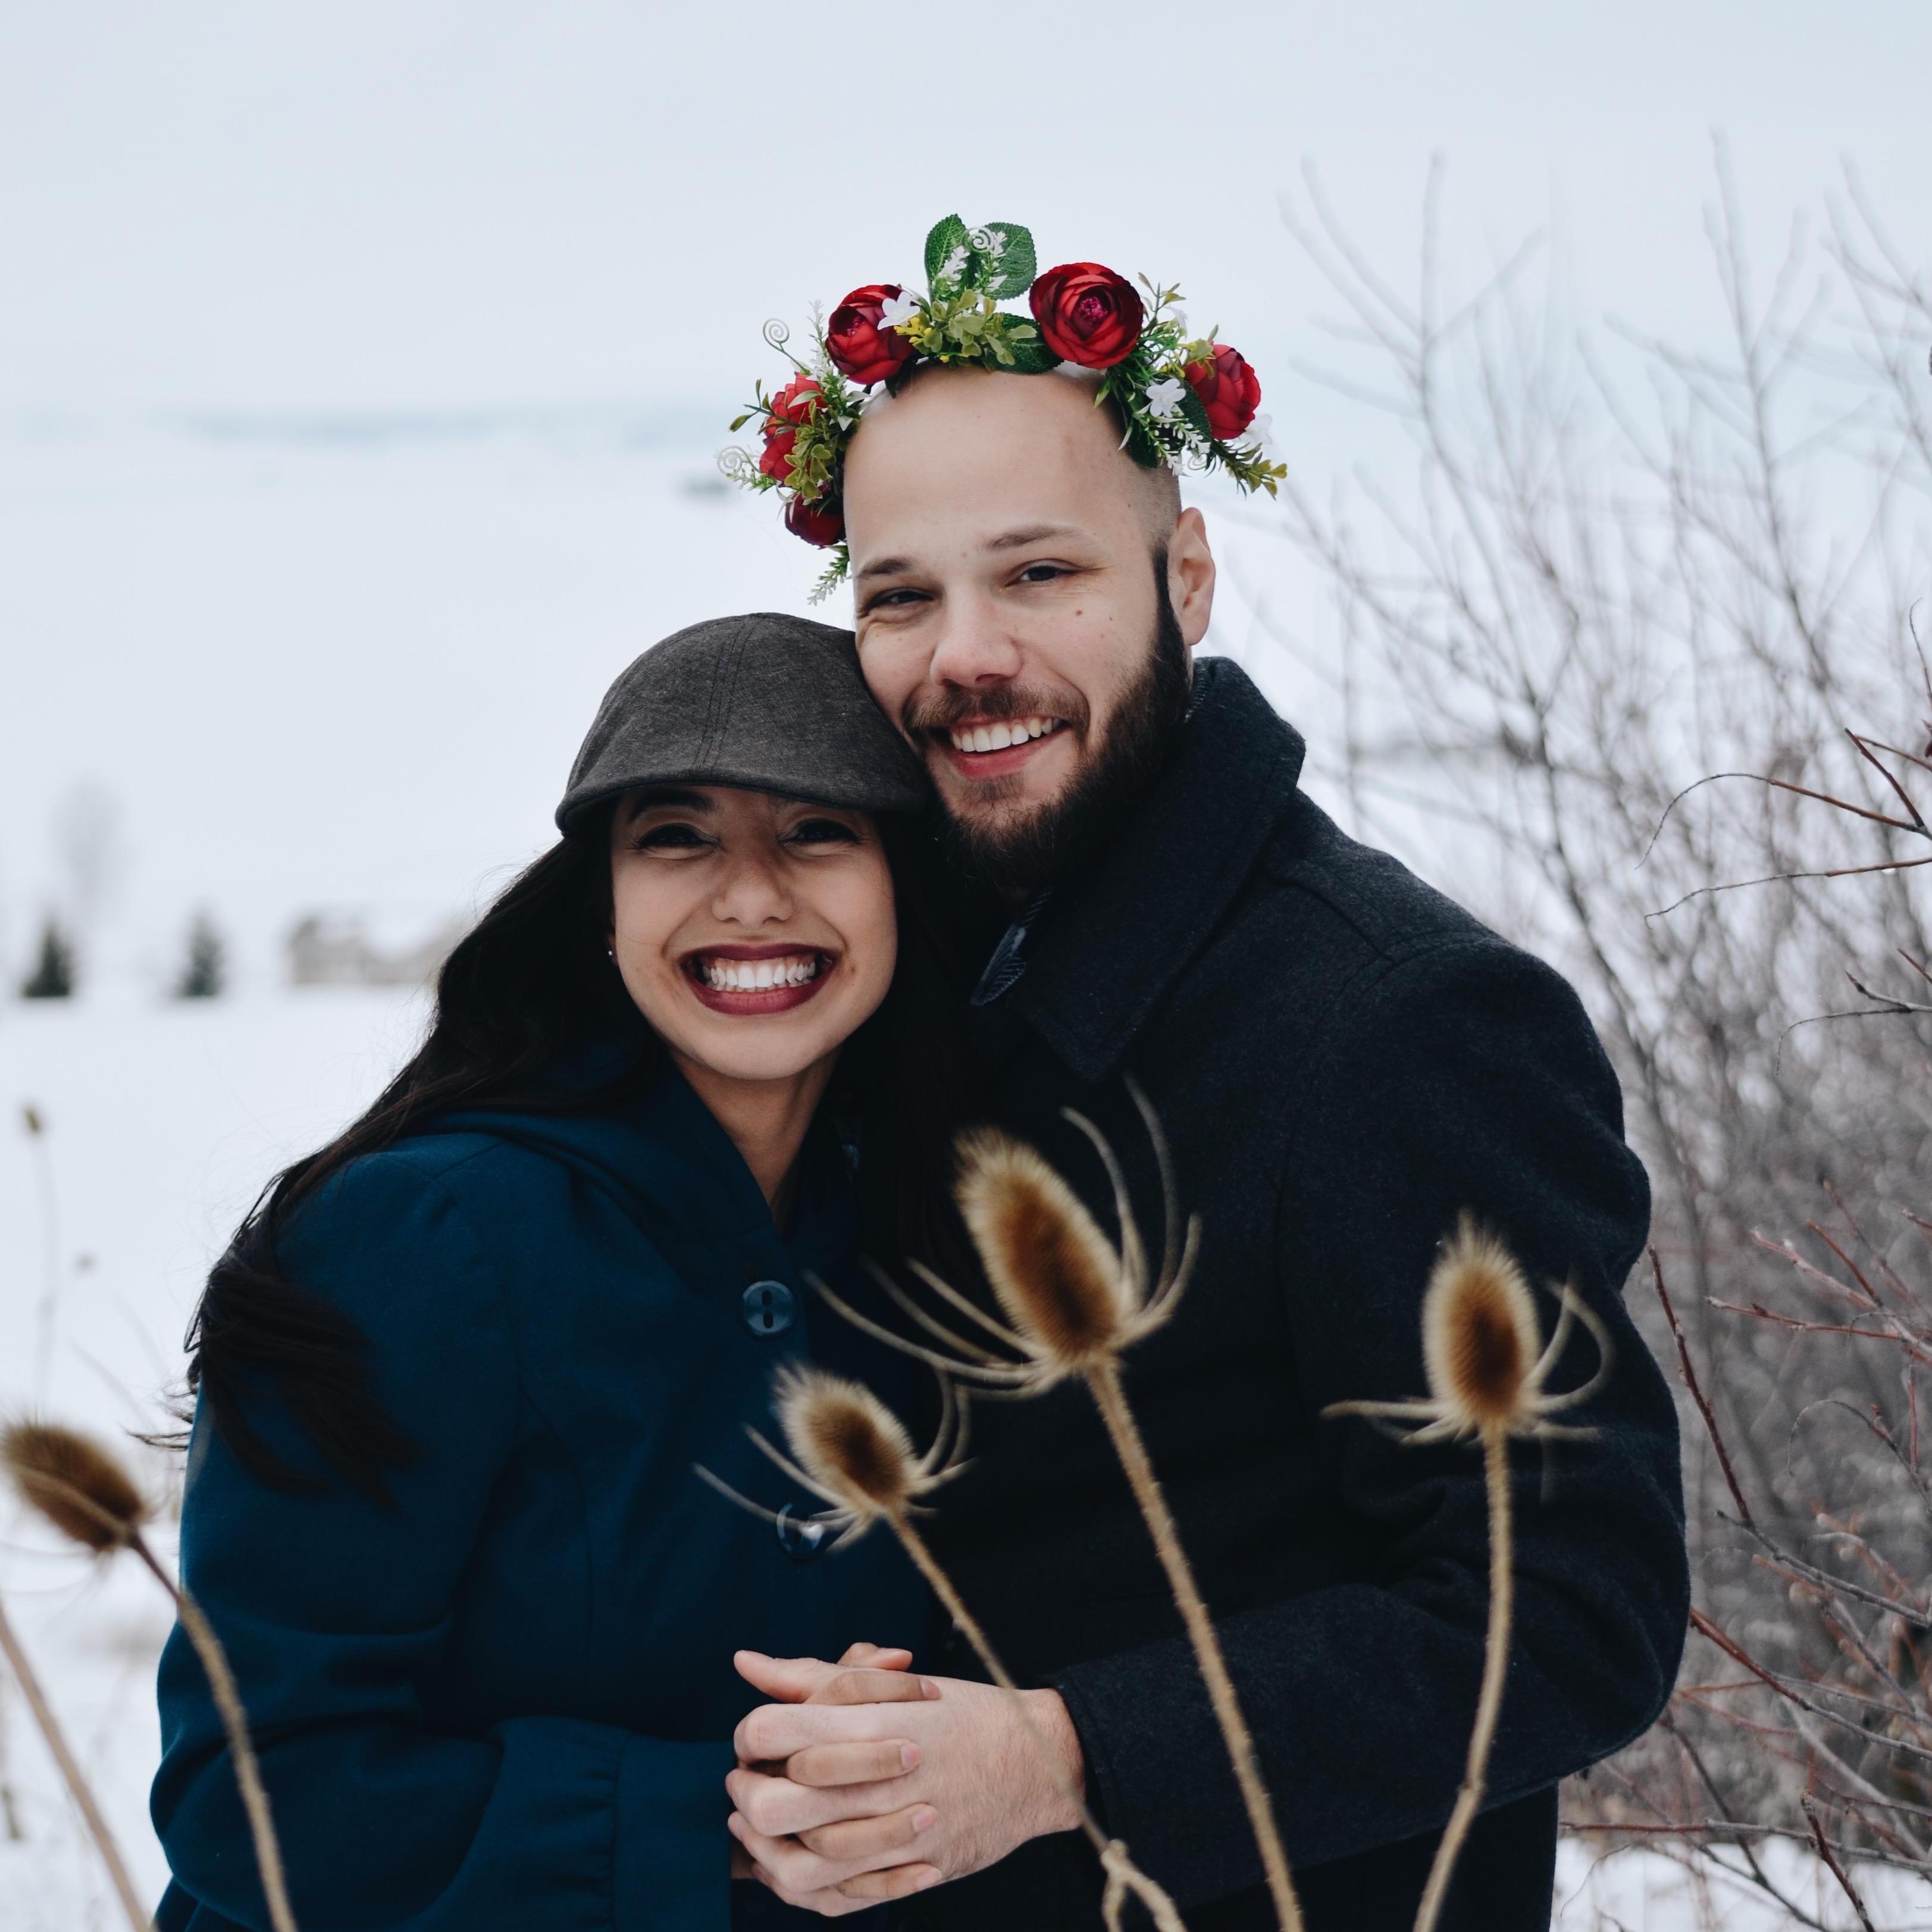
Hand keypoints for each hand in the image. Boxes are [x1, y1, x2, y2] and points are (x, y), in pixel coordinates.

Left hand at [729, 1653, 1084, 1910]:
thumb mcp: (889, 1681)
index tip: (752, 1740)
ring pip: (803, 1864)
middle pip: (775, 1804)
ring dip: (768, 1852)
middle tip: (747, 1785)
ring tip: (763, 1830)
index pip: (773, 1730)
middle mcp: (880, 1779)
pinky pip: (846, 1897)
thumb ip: (813, 1676)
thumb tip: (744, 1662)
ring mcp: (900, 1831)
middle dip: (747, 1797)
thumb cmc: (957, 1712)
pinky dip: (810, 1890)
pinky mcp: (918, 1869)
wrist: (1036, 1758)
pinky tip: (797, 1865)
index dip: (748, 1735)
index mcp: (869, 1722)